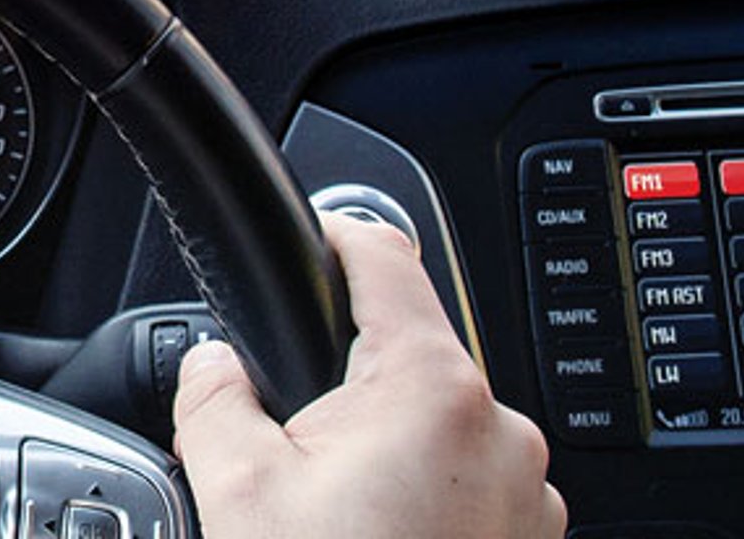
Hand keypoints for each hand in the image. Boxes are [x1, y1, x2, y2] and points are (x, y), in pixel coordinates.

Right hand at [173, 212, 565, 538]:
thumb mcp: (235, 488)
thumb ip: (215, 396)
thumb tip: (215, 365)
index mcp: (432, 389)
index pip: (387, 257)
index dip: (340, 234)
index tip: (318, 232)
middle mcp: (503, 430)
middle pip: (410, 357)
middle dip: (348, 387)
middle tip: (294, 449)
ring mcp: (528, 494)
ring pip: (441, 429)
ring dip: (389, 452)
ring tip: (334, 520)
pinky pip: (470, 487)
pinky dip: (424, 501)